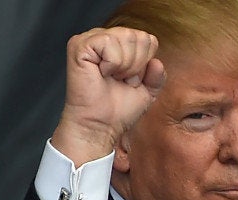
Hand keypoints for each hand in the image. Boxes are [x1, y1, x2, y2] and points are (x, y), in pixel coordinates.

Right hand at [51, 27, 165, 166]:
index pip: (148, 39)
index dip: (145, 64)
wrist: (100, 125)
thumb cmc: (118, 110)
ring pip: (127, 37)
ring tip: (112, 78)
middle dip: (137, 65)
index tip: (130, 80)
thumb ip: (157, 76)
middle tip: (121, 80)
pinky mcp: (79, 45)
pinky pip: (109, 42)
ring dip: (125, 65)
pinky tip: (101, 73)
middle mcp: (105, 38)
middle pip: (139, 37)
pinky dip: (112, 63)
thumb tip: (156, 62)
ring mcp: (91, 39)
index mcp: (120, 45)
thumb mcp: (147, 91)